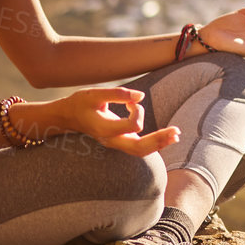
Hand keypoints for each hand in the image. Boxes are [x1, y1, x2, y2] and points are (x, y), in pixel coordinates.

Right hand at [41, 87, 178, 157]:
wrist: (67, 117)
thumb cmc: (80, 103)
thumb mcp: (95, 94)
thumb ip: (118, 94)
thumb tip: (141, 96)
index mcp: (104, 129)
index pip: (132, 126)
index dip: (137, 111)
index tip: (131, 101)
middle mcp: (111, 140)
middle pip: (139, 148)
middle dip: (159, 140)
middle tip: (177, 132)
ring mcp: (115, 143)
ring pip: (140, 151)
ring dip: (159, 143)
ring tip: (176, 135)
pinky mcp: (119, 141)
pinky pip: (139, 147)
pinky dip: (153, 142)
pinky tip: (166, 136)